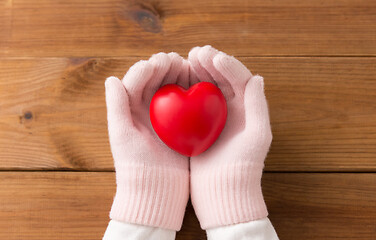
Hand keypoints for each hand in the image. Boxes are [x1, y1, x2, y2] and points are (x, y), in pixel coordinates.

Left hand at [105, 52, 189, 230]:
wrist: (156, 188)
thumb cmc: (135, 164)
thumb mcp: (122, 135)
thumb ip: (116, 106)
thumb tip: (110, 78)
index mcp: (131, 108)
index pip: (137, 81)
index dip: (146, 68)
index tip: (156, 63)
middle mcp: (148, 108)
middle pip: (156, 80)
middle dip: (165, 66)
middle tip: (175, 60)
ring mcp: (167, 115)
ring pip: (173, 87)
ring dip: (180, 74)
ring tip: (188, 66)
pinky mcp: (183, 124)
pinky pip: (188, 102)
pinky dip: (193, 90)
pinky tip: (200, 83)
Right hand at [188, 46, 271, 228]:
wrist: (224, 192)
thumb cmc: (243, 167)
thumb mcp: (257, 137)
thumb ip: (257, 106)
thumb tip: (257, 77)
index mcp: (246, 109)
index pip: (239, 79)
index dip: (227, 65)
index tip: (213, 57)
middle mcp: (230, 110)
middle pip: (220, 79)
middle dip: (209, 63)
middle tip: (196, 52)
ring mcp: (211, 117)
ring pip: (203, 87)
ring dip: (195, 72)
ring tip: (184, 60)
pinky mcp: (196, 127)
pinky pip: (189, 103)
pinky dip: (182, 90)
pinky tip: (174, 82)